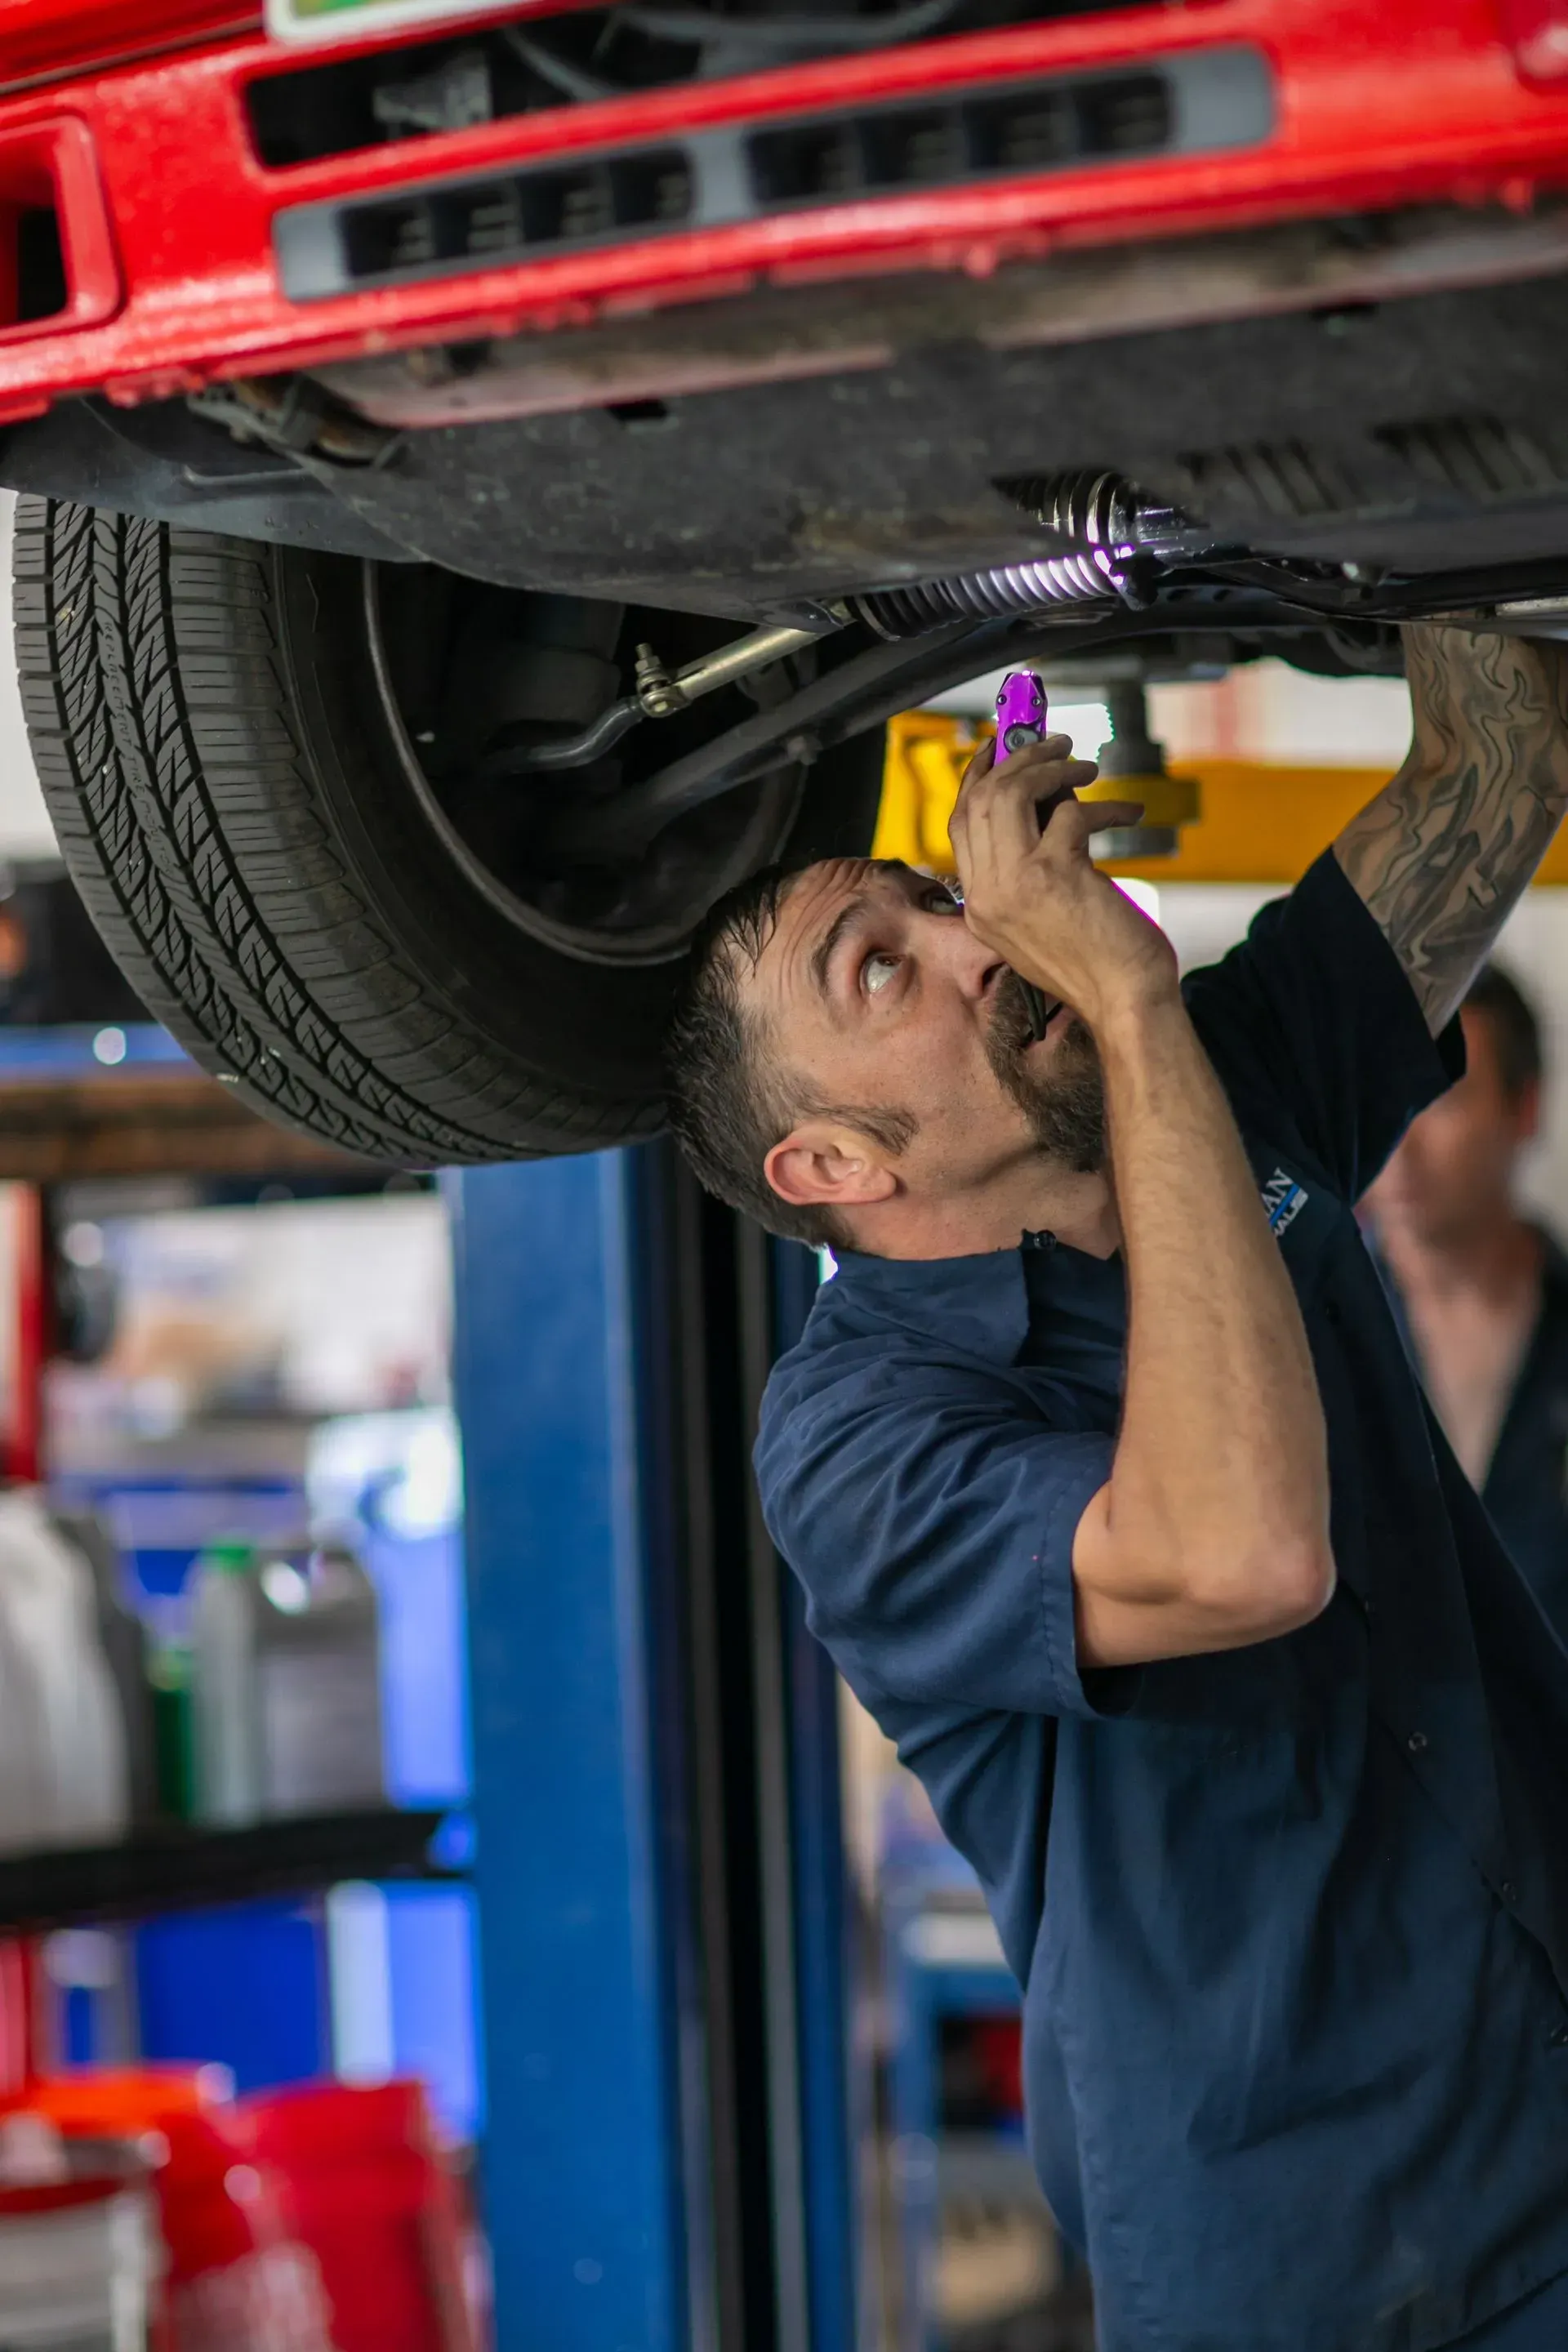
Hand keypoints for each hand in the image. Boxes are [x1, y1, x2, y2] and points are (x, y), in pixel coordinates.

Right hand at [950, 728, 1177, 1033]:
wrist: (1125, 1003)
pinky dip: (1103, 806)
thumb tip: (1050, 796)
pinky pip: (1070, 813)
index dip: (977, 778)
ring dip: (1051, 767)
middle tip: (1054, 743)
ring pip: (1010, 795)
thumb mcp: (1045, 915)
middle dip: (1016, 759)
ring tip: (1085, 765)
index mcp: (978, 906)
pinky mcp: (1056, 875)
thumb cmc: (1098, 963)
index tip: (999, 749)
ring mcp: (1014, 886)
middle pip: (978, 800)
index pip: (959, 824)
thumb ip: (1032, 865)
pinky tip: (1129, 814)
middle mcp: (986, 895)